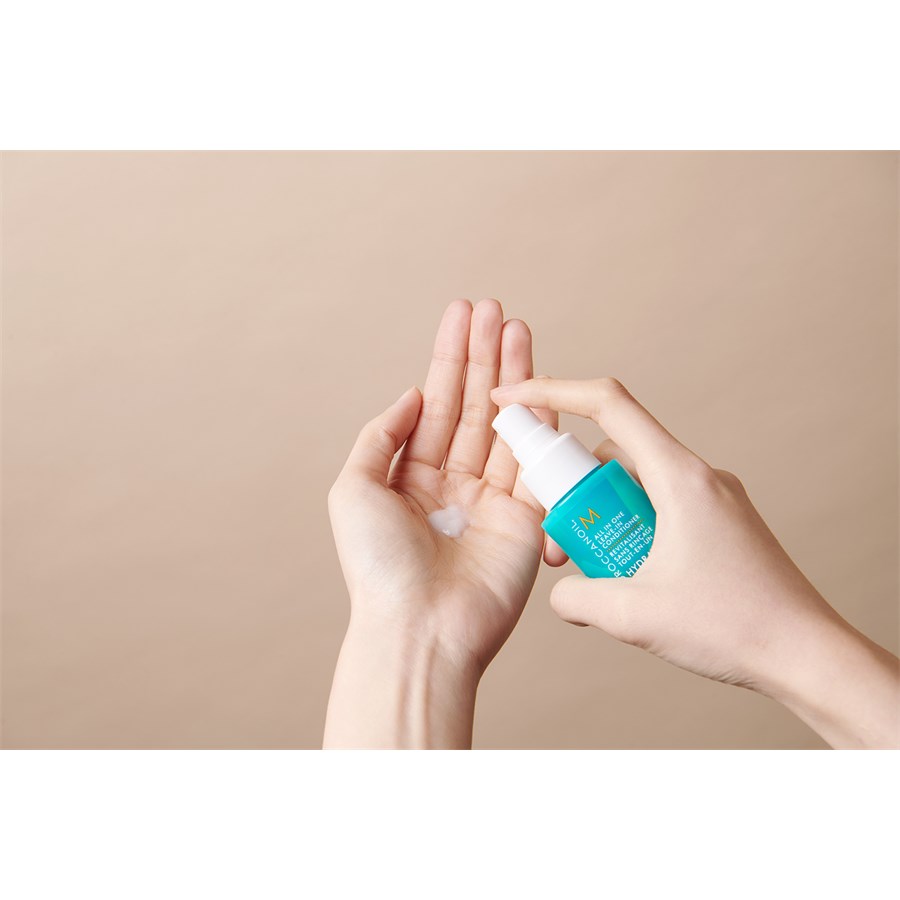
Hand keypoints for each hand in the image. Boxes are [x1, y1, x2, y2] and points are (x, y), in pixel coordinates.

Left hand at [324, 300, 554, 747]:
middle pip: (473, 403)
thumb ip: (380, 434)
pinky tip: (539, 382)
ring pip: (506, 422)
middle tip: (495, 307)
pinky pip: (536, 460)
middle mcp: (453, 482)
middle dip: (484, 354)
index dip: (448, 357)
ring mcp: (492, 498)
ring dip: (514, 373)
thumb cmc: (378, 566)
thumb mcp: (353, 488)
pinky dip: (540, 420)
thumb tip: (414, 394)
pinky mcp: (527, 517)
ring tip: (517, 325)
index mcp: (411, 475)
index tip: (462, 314)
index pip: (436, 401)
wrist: (420, 628)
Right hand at [491, 377, 899, 748]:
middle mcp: (697, 475)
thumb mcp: (634, 615)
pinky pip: (658, 507)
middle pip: (612, 452)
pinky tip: (631, 580)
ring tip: (596, 572)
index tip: (513, 399)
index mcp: (678, 477)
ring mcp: (711, 497)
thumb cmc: (736, 626)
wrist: (806, 654)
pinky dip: (629, 530)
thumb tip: (560, 592)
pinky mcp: (718, 522)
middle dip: (572, 490)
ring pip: (633, 483)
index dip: (551, 392)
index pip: (607, 405)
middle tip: (557, 541)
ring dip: (601, 516)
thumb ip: (576, 598)